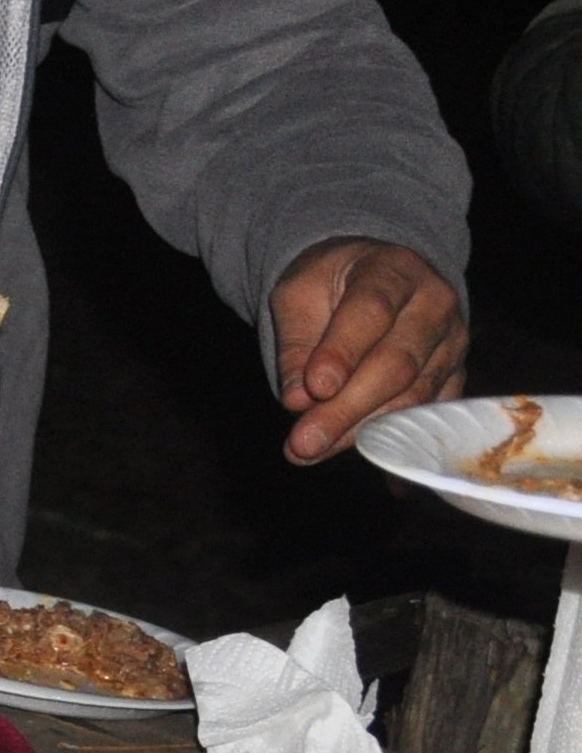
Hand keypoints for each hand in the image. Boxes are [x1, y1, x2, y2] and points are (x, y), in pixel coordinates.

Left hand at [270, 236, 466, 463]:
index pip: (371, 312)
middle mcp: (434, 306)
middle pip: (397, 363)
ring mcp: (452, 345)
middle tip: (303, 442)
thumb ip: (295, 342)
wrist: (377, 273)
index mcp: (395, 270)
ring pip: (414, 396)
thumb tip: (299, 400)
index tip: (312, 391)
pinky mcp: (456, 378)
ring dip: (365, 432)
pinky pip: (434, 418)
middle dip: (348, 408)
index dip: (342, 352)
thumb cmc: (332, 282)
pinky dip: (408, 449)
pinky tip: (389, 482)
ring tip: (315, 452)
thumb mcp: (299, 292)